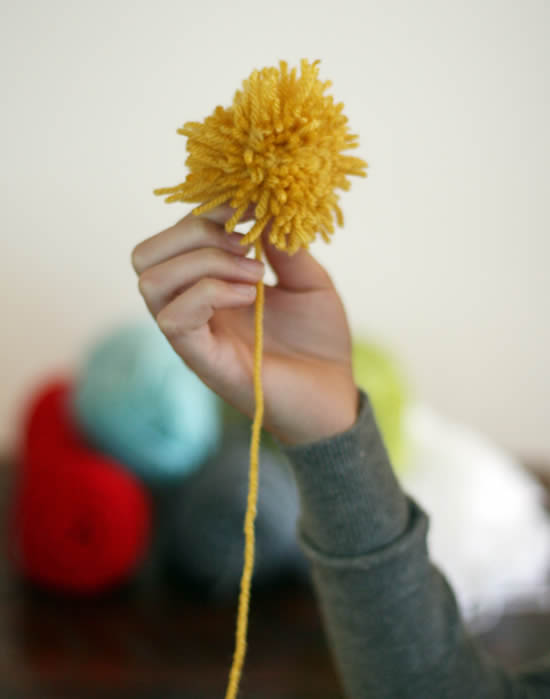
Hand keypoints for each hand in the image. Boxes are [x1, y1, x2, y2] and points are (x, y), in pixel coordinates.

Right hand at [131, 205, 358, 445]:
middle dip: (193, 232)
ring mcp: (193, 335)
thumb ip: (284, 247)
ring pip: (151, 282)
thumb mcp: (309, 281)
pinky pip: (173, 318)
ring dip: (204, 263)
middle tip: (245, 242)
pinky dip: (209, 292)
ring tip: (254, 274)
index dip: (204, 211)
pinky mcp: (202, 360)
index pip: (174, 237)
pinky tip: (251, 296)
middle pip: (146, 255)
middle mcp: (191, 308)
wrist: (334, 397)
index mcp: (210, 285)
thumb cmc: (319, 342)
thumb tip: (263, 208)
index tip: (247, 205)